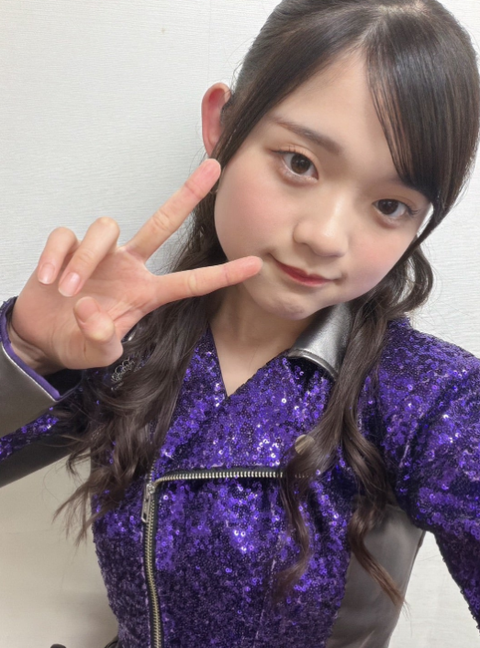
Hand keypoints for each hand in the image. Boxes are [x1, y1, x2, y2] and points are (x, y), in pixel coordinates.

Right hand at [10, 160, 261, 373]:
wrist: (42, 334)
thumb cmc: (77, 340)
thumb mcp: (96, 353)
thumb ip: (101, 341)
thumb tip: (92, 312)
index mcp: (146, 293)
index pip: (190, 282)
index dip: (222, 274)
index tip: (255, 264)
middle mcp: (130, 266)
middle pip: (163, 222)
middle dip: (188, 194)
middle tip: (215, 167)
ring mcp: (101, 254)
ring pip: (105, 228)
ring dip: (85, 260)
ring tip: (67, 292)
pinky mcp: (68, 247)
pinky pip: (66, 236)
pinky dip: (55, 258)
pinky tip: (48, 280)